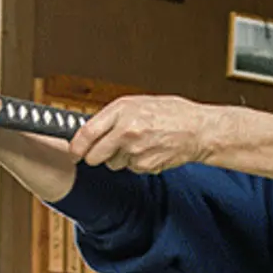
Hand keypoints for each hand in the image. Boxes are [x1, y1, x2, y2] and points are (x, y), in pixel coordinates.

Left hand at [69, 96, 215, 173]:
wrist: (199, 130)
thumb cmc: (173, 114)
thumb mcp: (139, 103)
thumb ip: (115, 116)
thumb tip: (92, 129)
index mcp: (122, 111)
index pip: (87, 133)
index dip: (76, 146)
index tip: (74, 151)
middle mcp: (126, 131)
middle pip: (95, 156)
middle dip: (96, 157)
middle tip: (104, 152)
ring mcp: (135, 150)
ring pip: (113, 164)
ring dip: (121, 158)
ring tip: (139, 144)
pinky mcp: (145, 165)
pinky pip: (131, 168)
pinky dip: (137, 163)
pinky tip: (150, 150)